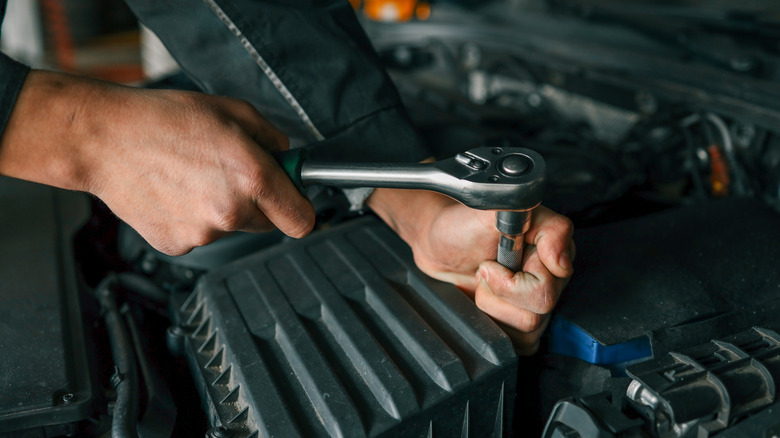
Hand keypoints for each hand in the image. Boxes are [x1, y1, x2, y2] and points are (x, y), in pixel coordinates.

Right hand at [0, 70, 314, 254]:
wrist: (103, 139)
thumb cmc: (164, 119)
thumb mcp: (234, 111)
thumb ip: (272, 139)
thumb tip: (287, 158)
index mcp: (253, 177)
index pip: (302, 220)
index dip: (300, 208)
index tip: (292, 199)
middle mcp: (231, 211)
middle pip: (268, 224)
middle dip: (258, 202)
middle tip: (229, 173)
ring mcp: (203, 233)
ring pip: (232, 228)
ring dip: (223, 209)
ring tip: (193, 176)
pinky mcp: (177, 245)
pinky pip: (201, 235)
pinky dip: (193, 218)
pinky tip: (175, 192)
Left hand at [368, 189, 573, 353]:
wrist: (436, 243)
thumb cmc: (462, 225)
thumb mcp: (499, 212)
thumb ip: (544, 227)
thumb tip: (562, 263)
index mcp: (554, 250)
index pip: (548, 286)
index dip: (511, 280)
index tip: (492, 260)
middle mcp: (553, 276)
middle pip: (540, 309)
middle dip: (498, 292)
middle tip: (484, 270)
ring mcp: (538, 300)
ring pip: (529, 329)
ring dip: (493, 306)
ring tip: (483, 283)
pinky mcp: (522, 321)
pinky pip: (523, 342)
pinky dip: (496, 325)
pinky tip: (485, 302)